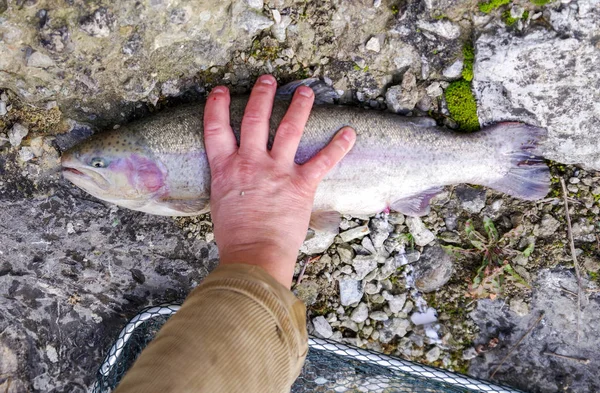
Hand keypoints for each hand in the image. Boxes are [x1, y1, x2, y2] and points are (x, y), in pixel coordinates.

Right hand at [203, 75, 355, 287]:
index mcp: (226, 169)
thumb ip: (230, 186)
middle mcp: (251, 163)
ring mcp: (278, 171)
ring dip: (298, 107)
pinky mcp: (301, 184)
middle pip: (255, 119)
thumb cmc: (236, 238)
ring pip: (289, 129)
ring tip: (305, 91)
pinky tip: (349, 132)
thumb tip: (235, 183)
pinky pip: (323, 160)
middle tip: (268, 80)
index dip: (217, 107)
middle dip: (262, 96)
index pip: (216, 129)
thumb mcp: (222, 205)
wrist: (254, 256)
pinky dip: (338, 146)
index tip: (221, 91)